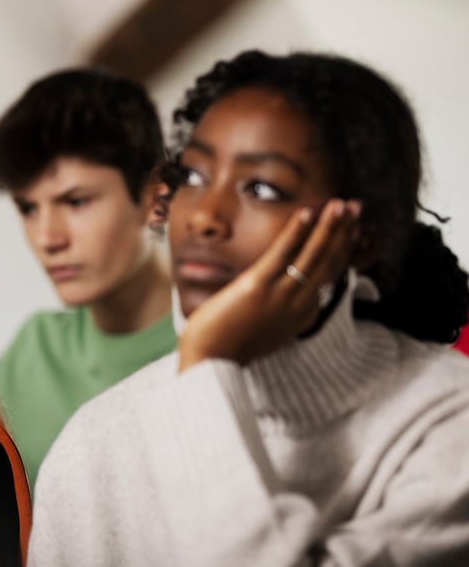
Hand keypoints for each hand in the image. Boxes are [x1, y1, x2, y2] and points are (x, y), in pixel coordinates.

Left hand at [178, 198, 361, 371]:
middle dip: (344, 232)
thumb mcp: (267, 326)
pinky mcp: (258, 287)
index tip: (351, 228)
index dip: (343, 248)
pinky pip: (282, 254)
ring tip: (341, 204)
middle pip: (329, 261)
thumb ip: (279, 307)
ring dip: (329, 226)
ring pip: (314, 255)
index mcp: (304, 313)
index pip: (330, 274)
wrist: (210, 362)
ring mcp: (281, 296)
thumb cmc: (230, 344)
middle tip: (356, 207)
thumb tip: (281, 289)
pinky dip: (296, 232)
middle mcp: (300, 304)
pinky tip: (306, 213)